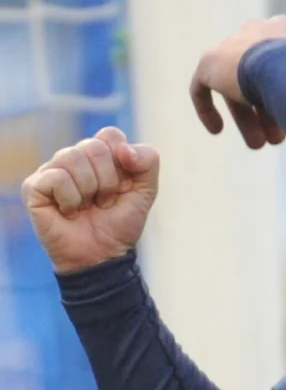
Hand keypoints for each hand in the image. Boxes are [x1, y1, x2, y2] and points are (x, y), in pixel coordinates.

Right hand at [21, 127, 160, 273]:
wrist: (104, 254)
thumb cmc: (121, 221)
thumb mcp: (146, 189)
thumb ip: (147, 160)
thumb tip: (122, 149)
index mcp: (99, 153)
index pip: (110, 135)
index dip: (123, 164)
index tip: (123, 187)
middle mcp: (74, 158)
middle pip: (93, 146)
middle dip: (108, 180)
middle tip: (104, 200)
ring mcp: (52, 170)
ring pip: (72, 157)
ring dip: (89, 189)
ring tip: (86, 206)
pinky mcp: (34, 187)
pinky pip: (56, 178)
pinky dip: (70, 199)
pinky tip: (68, 211)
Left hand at [190, 15, 285, 148]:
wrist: (282, 65)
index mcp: (284, 29)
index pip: (281, 63)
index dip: (284, 93)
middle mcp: (256, 31)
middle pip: (258, 77)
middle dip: (267, 111)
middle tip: (276, 139)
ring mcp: (231, 44)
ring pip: (236, 87)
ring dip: (248, 118)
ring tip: (258, 145)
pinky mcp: (209, 61)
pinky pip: (203, 86)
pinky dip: (209, 109)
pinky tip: (217, 130)